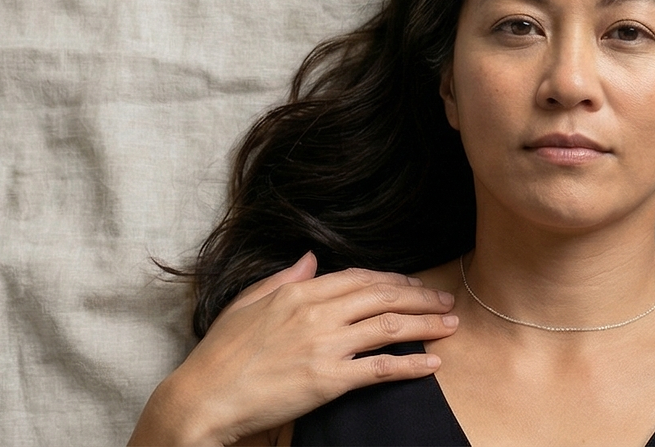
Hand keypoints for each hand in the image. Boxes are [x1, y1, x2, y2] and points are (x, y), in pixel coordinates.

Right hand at [129, 253, 456, 446]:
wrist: (203, 398)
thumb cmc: (220, 354)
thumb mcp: (249, 302)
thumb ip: (285, 277)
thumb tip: (311, 257)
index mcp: (300, 290)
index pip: (360, 278)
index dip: (393, 281)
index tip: (414, 285)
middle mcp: (318, 312)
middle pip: (383, 296)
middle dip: (420, 297)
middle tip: (447, 299)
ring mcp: (325, 345)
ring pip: (388, 327)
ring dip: (425, 324)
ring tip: (451, 323)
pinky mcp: (328, 380)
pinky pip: (379, 368)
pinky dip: (410, 364)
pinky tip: (432, 363)